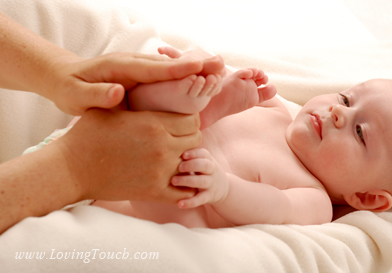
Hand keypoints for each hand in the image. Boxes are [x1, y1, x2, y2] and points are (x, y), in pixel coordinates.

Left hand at [42, 52, 224, 114]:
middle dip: (195, 65)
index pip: (154, 69)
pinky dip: (184, 75)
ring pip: (170, 69)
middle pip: (169, 65)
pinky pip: (166, 75)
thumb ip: (96, 95)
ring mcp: (138, 68)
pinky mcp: (141, 76)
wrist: (64, 79)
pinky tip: (200, 78)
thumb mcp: (76, 96)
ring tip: (219, 69)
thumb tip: (118, 92)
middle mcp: (134, 64)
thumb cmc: (70, 90)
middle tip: (221, 64)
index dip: (178, 70)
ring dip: (194, 68)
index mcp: (121, 68)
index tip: (200, 68)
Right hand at [54, 108, 201, 203]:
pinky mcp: (154, 191)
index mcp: (154, 124)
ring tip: (175, 157)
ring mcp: (160, 171)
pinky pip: (184, 190)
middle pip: (196, 139)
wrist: (72, 170)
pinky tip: (177, 179)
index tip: (180, 122)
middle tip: (177, 138)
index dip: (188, 119)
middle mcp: (163, 147)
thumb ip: (132, 97)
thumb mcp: (109, 108)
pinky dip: (185, 186)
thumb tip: (145, 84)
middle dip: (189, 137)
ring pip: (192, 162)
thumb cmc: (87, 135)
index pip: (192, 120)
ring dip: (186, 159)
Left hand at [171, 148, 228, 208]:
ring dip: (188, 181)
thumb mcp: (201, 160)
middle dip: (192, 165)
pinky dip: (190, 202)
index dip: (194, 153)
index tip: (183, 154)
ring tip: (174, 181)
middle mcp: (211, 170)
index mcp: (208, 159)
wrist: (222, 188)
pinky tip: (180, 204)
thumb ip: (189, 155)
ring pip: (202, 181)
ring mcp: (211, 184)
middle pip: (205, 165)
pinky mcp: (209, 196)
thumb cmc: (203, 170)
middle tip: (178, 167)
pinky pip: (200, 199)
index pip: (203, 154)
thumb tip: (167, 146)